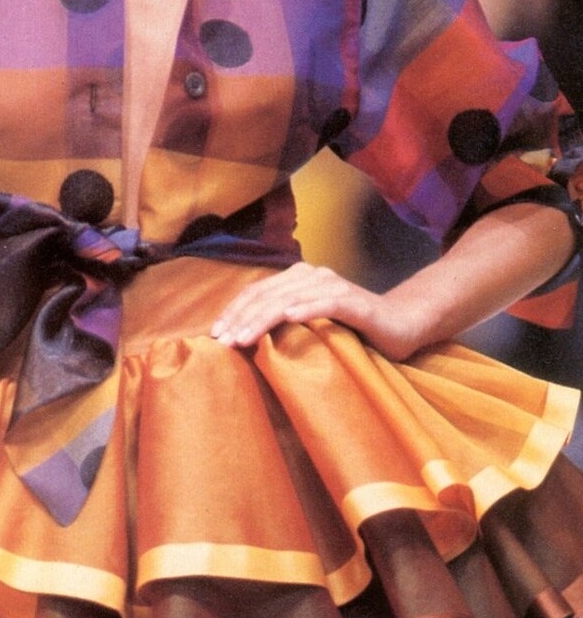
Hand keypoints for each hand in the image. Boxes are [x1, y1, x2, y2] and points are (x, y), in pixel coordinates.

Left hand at [209, 262, 424, 361]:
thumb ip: (283, 323)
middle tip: (223, 341)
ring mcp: (334, 286)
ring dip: (263, 318)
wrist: (402, 325)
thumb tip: (241, 338)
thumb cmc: (352, 329)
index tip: (214, 334)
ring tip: (244, 337)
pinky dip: (306, 309)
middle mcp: (313, 276)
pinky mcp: (356, 302)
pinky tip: (288, 318)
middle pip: (267, 295)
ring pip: (290, 299)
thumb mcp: (310, 326)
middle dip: (241, 318)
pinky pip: (327, 303)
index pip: (257, 292)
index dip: (233, 310)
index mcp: (298, 279)